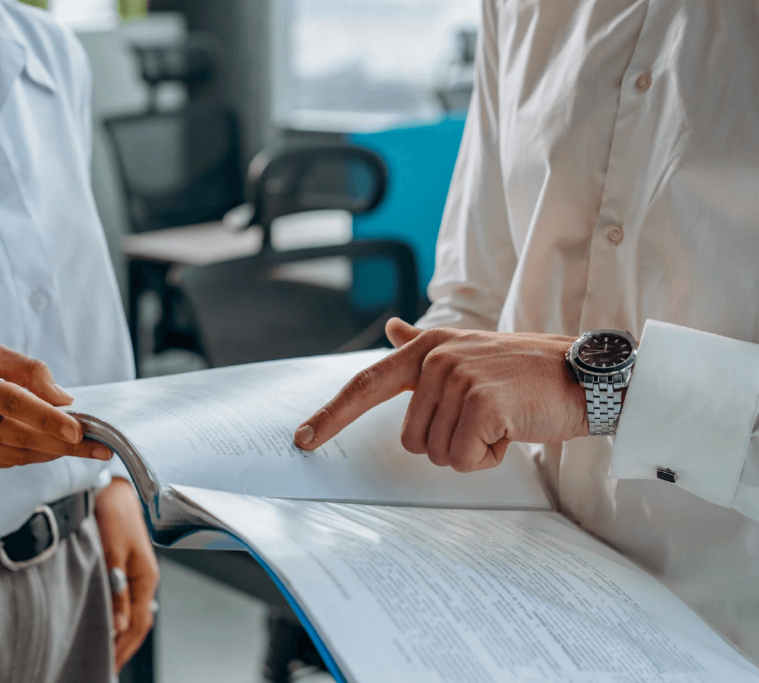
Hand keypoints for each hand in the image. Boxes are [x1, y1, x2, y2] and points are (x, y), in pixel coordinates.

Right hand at [0, 338, 110, 469]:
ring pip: (15, 453)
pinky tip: (50, 449)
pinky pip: (1, 461)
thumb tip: (63, 396)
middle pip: (21, 435)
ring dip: (52, 452)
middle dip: (65, 443)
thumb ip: (25, 369)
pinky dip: (29, 455)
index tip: (77, 428)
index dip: (47, 418)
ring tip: (84, 448)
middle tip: (101, 447)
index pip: (13, 402)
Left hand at [95, 479, 158, 671]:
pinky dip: (119, 616)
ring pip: (134, 612)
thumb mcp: (112, 552)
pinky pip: (127, 600)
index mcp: (146, 577)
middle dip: (124, 646)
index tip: (109, 665)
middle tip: (107, 667)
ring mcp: (137, 572)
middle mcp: (145, 578)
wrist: (113, 486)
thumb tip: (118, 625)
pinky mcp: (126, 566)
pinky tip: (109, 623)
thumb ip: (116, 590)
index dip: (124, 646)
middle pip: (139, 622)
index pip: (138, 623)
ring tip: (107, 652)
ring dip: (122, 633)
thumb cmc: (113, 512)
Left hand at [294, 319, 587, 471]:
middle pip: (410, 440)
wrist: (584, 375)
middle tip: (486, 419)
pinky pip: (463, 459)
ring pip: (436, 453)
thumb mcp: (470, 350)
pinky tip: (512, 429)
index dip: (332, 414)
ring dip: (471, 450)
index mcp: (427, 349)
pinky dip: (489, 457)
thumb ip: (423, 344)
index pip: (366, 384)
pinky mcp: (481, 403)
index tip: (303, 438)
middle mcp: (436, 359)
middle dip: (449, 442)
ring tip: (502, 421)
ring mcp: (458, 379)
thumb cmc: (526, 372)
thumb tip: (393, 327)